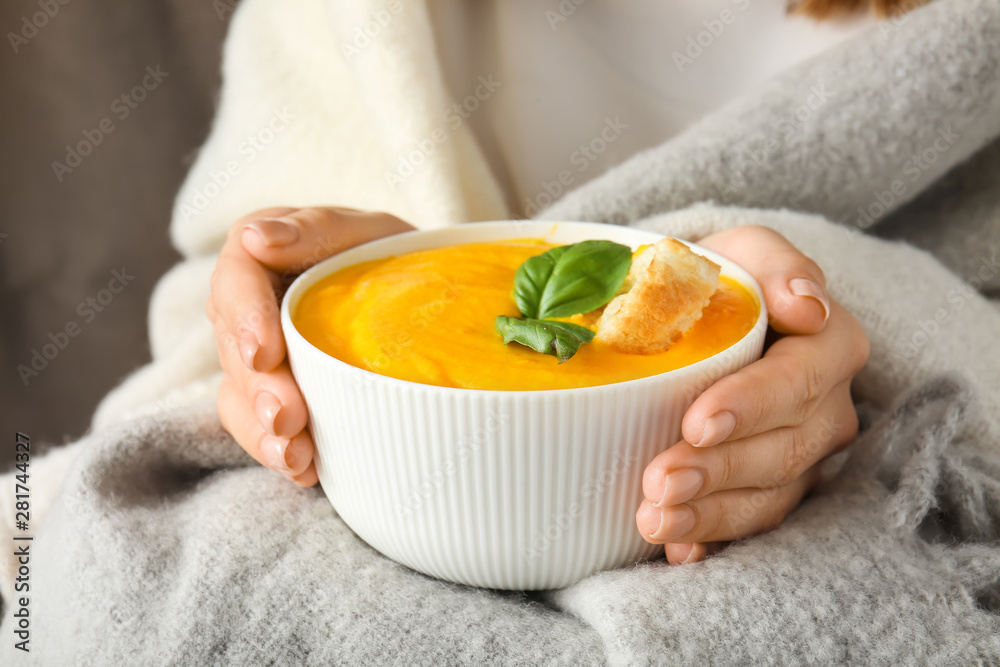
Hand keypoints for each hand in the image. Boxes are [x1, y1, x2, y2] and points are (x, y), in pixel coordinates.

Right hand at [207, 206, 413, 485]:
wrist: (421, 301)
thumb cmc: (391, 257)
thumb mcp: (368, 231)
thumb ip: (317, 229)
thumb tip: (258, 237)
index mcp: (261, 256)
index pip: (236, 280)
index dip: (246, 317)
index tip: (265, 352)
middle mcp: (247, 308)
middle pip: (233, 348)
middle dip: (260, 388)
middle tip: (288, 416)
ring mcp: (256, 358)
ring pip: (238, 395)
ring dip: (263, 430)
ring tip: (296, 456)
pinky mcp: (272, 397)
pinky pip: (258, 428)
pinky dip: (278, 452)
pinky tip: (305, 470)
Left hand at [635, 225, 869, 563]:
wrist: (701, 313)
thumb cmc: (720, 279)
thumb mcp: (741, 250)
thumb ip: (773, 262)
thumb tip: (807, 304)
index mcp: (829, 344)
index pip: (798, 381)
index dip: (750, 406)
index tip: (696, 423)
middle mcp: (828, 406)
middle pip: (783, 448)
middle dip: (718, 470)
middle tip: (658, 482)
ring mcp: (804, 453)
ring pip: (770, 494)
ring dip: (711, 513)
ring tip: (654, 517)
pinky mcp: (775, 487)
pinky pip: (752, 521)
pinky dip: (711, 538)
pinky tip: (676, 548)